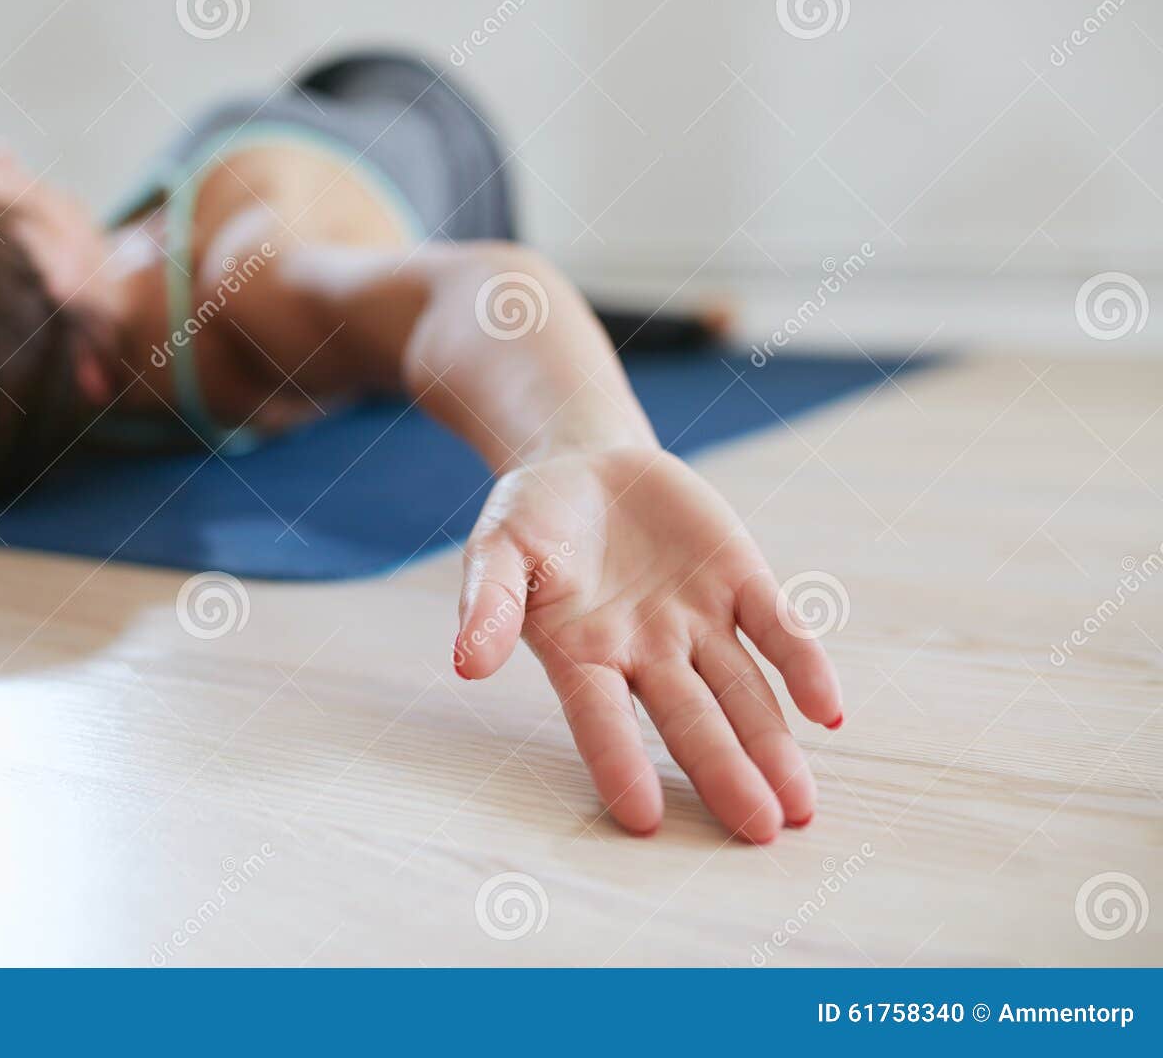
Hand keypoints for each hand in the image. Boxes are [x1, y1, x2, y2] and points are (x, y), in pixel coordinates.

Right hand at [453, 447, 842, 842]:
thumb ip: (488, 602)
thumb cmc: (531, 518)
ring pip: (742, 692)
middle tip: (760, 830)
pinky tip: (827, 708)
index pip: (601, 719)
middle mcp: (646, 654)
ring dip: (772, 745)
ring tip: (799, 805)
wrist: (585, 462)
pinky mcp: (740, 581)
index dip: (620, 762)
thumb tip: (467, 663)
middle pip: (690, 721)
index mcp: (581, 655)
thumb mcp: (498, 547)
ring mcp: (698, 622)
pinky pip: (778, 629)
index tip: (644, 819)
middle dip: (724, 773)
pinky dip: (803, 664)